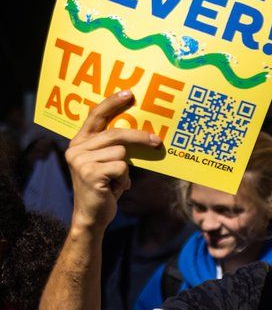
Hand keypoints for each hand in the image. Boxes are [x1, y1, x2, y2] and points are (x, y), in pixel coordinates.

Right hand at [63, 92, 162, 232]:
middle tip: (156, 140)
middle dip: (140, 137)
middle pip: (116, 134)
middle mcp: (76, 149)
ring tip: (114, 181)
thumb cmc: (105, 186)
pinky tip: (112, 188)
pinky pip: (122, 167)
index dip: (112, 103)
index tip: (130, 93)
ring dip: (125, 169)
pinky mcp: (89, 173)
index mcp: (79, 142)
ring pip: (121, 153)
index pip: (95, 116)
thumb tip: (144, 130)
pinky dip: (123, 179)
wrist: (92, 216)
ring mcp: (80, 161)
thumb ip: (115, 146)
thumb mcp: (109, 162)